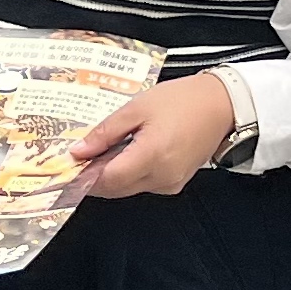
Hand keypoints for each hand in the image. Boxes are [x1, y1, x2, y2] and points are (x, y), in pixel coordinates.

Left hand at [71, 74, 238, 201]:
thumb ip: (105, 132)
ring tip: (102, 151)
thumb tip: (79, 152)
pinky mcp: (175, 183)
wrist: (222, 106)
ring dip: (111, 175)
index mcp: (152, 156)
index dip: (84, 174)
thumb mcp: (137, 108)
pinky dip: (129, 174)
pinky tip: (125, 153)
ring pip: (128, 188)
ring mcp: (170, 183)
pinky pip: (143, 184)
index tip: (69, 163)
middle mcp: (162, 177)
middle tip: (80, 156)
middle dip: (94, 176)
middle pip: (115, 188)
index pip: (106, 179)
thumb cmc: (183, 101)